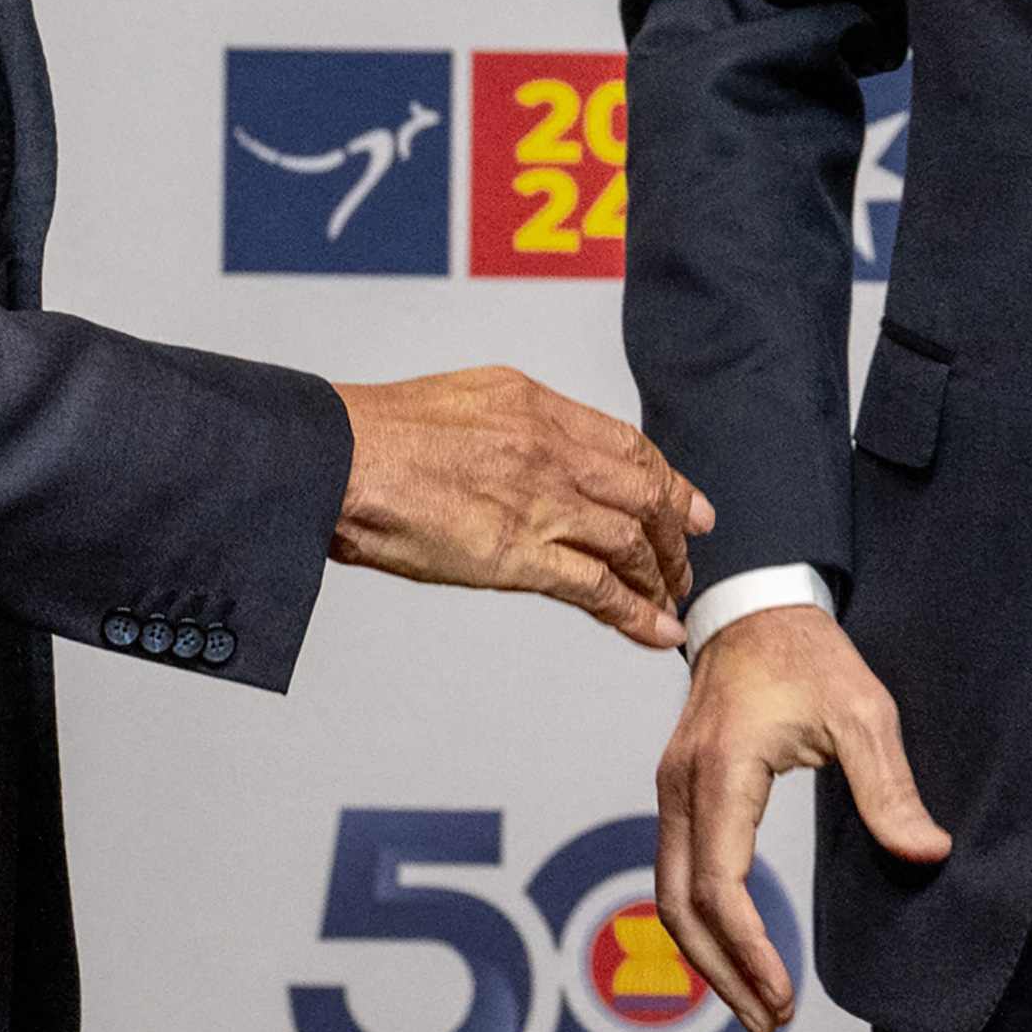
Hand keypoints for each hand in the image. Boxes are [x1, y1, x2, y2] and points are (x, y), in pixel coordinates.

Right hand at [329, 368, 713, 646]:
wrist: (341, 458)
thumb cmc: (381, 433)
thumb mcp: (465, 401)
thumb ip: (511, 426)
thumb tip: (532, 449)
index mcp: (538, 406)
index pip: (627, 445)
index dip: (667, 479)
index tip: (688, 503)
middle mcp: (552, 449)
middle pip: (644, 493)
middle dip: (676, 531)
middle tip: (690, 557)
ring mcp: (540, 502)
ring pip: (631, 541)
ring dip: (660, 576)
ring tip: (671, 602)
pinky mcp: (519, 556)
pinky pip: (597, 587)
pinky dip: (635, 612)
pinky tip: (655, 630)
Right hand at [654, 604, 950, 1031]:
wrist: (758, 606)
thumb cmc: (809, 654)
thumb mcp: (862, 711)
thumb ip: (888, 786)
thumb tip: (926, 853)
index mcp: (721, 771)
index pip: (718, 883)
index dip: (748, 948)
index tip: (782, 994)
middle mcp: (681, 786)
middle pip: (679, 905)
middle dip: (722, 972)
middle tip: (768, 1022)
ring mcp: (672, 789)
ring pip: (668, 894)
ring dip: (707, 955)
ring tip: (753, 1004)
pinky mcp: (679, 792)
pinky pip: (675, 871)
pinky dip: (699, 921)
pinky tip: (733, 950)